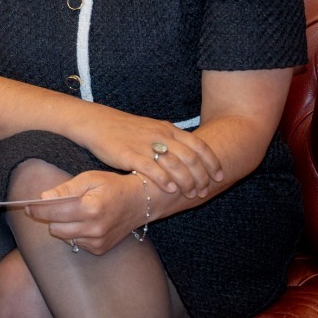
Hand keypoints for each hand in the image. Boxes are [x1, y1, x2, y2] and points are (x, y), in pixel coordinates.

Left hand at [30, 170, 150, 253]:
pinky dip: (75, 233)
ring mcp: (98, 241)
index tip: (27, 206)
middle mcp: (94, 228)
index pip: (54, 212)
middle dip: (50, 217)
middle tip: (54, 206)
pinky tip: (85, 222)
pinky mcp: (100, 249)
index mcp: (90, 208)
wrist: (140, 202)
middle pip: (55, 229)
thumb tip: (43, 198)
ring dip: (62, 226)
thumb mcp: (89, 179)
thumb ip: (65, 189)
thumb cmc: (112, 186)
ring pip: (64, 238)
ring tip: (74, 213)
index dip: (37, 209)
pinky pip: (76, 243)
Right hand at [82, 112, 222, 197]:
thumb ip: (171, 140)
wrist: (97, 123)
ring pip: (174, 164)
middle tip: (204, 191)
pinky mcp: (129, 154)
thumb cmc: (125, 129)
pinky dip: (164, 180)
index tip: (220, 177)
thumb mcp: (152, 129)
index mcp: (168, 129)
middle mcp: (160, 136)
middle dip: (201, 177)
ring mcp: (145, 145)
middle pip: (190, 158)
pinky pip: (151, 168)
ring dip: (186, 182)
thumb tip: (190, 157)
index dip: (212, 162)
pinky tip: (170, 189)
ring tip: (190, 194)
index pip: (198, 145)